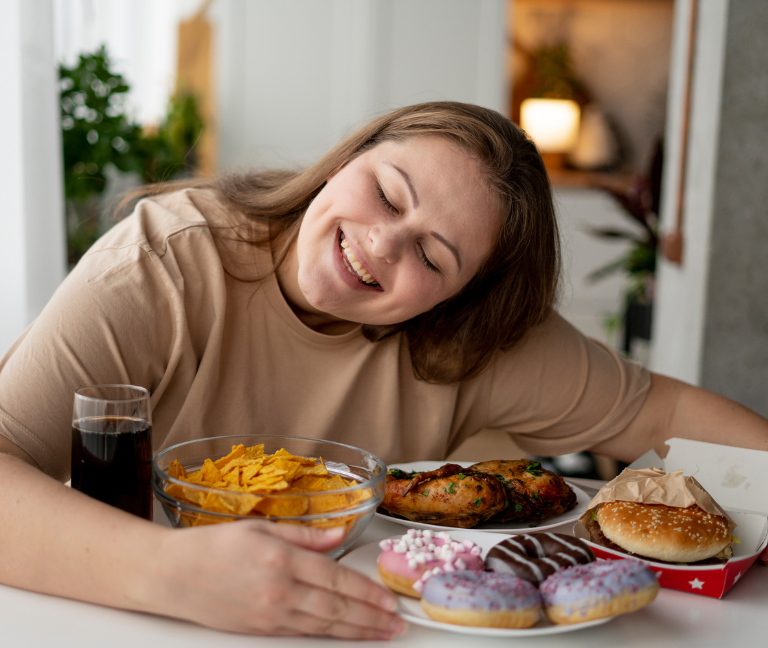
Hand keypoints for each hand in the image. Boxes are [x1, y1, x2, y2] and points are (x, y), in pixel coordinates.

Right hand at [147, 520, 403, 638]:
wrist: (170, 575)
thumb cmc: (211, 546)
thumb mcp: (261, 527)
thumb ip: (306, 534)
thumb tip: (341, 533)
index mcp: (281, 559)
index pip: (336, 578)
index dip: (366, 592)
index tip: (388, 599)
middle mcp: (278, 591)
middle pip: (335, 608)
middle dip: (370, 618)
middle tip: (395, 625)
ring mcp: (269, 615)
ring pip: (322, 626)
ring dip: (356, 632)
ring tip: (380, 634)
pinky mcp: (259, 630)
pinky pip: (301, 634)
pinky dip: (327, 636)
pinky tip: (343, 635)